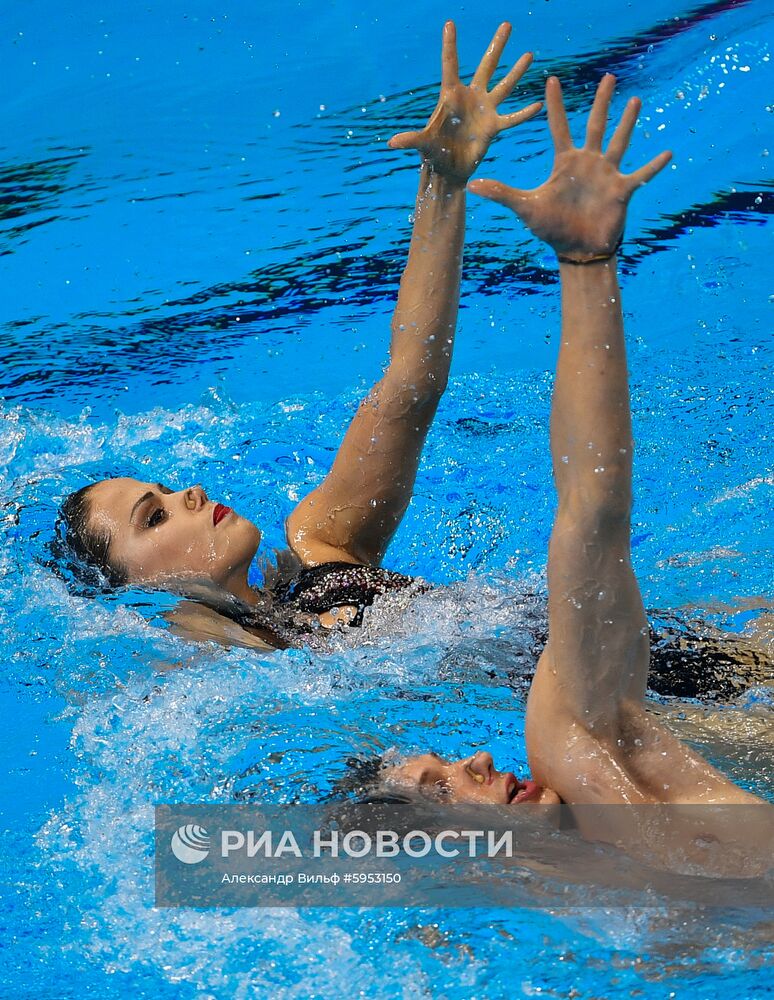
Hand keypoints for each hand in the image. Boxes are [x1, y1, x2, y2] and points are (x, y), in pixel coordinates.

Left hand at [388, 21, 540, 186]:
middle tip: (507, 24)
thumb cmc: (433, 154)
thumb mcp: (423, 145)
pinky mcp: (493, 126)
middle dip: (497, 46)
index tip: (450, 23)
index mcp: (450, 96)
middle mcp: (470, 97)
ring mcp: (484, 110)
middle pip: (487, 66)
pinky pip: (511, 118)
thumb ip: (411, 140)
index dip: (450, 45)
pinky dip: (524, 114)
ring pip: (504, 86)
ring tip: (529, 54)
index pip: (450, 65)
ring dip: (516, 72)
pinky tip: (538, 105)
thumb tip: (392, 143)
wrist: (448, 170)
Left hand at [468, 75, 671, 259]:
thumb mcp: (525, 208)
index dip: (556, 105)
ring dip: (627, 123)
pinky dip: (653, 166)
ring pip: (619, 142)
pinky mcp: (621, 190)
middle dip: (602, 102)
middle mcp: (588, 163)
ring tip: (635, 101)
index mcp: (565, 163)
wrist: (576, 251)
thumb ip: (502, 193)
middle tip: (609, 77)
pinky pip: (640, 175)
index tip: (552, 79)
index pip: (559, 127)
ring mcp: (606, 174)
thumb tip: (473, 186)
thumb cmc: (551, 230)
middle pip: (595, 125)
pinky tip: (668, 152)